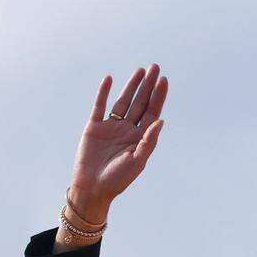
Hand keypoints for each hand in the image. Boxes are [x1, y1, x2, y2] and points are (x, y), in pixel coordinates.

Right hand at [69, 63, 167, 219]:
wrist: (92, 188)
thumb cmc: (117, 179)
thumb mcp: (137, 161)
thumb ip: (148, 141)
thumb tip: (161, 121)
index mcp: (140, 138)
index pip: (152, 112)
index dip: (158, 96)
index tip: (164, 80)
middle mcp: (127, 129)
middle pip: (140, 103)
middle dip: (148, 86)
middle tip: (155, 67)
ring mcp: (111, 127)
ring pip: (123, 101)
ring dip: (131, 86)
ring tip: (140, 70)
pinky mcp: (94, 127)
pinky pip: (100, 106)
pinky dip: (104, 93)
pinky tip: (109, 80)